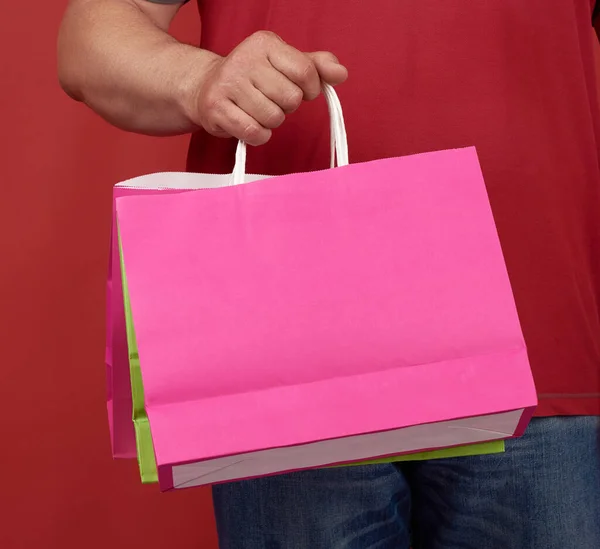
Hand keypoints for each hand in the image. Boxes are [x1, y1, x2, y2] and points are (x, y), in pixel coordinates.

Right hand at [188, 31, 347, 145]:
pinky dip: (258, 136)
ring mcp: (228, 84)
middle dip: (286, 107)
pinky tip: (249, 124)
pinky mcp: (217, 109)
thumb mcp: (285, 65)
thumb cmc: (253, 79)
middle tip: (270, 100)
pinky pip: (255, 133)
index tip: (299, 90)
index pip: (306, 72)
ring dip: (271, 122)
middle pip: (291, 99)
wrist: (206, 88)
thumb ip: (316, 67)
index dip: (309, 90)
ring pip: (274, 119)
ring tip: (256, 111)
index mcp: (265, 43)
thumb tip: (341, 73)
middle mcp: (245, 59)